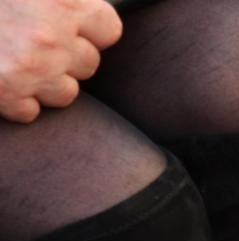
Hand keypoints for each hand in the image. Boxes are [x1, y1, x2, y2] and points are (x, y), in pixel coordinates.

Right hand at [0, 0, 121, 122]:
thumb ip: (64, 6)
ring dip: (45, 84)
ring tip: (15, 60)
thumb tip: (89, 25)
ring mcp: (31, 66)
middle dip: (67, 59)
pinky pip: (30, 111)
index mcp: (62, 2)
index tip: (71, 29)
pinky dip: (15, 100)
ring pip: (67, 93)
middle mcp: (52, 36)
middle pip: (89, 64)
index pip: (108, 30)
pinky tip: (0, 77)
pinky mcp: (6, 91)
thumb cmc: (1, 3)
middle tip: (33, 44)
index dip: (90, 32)